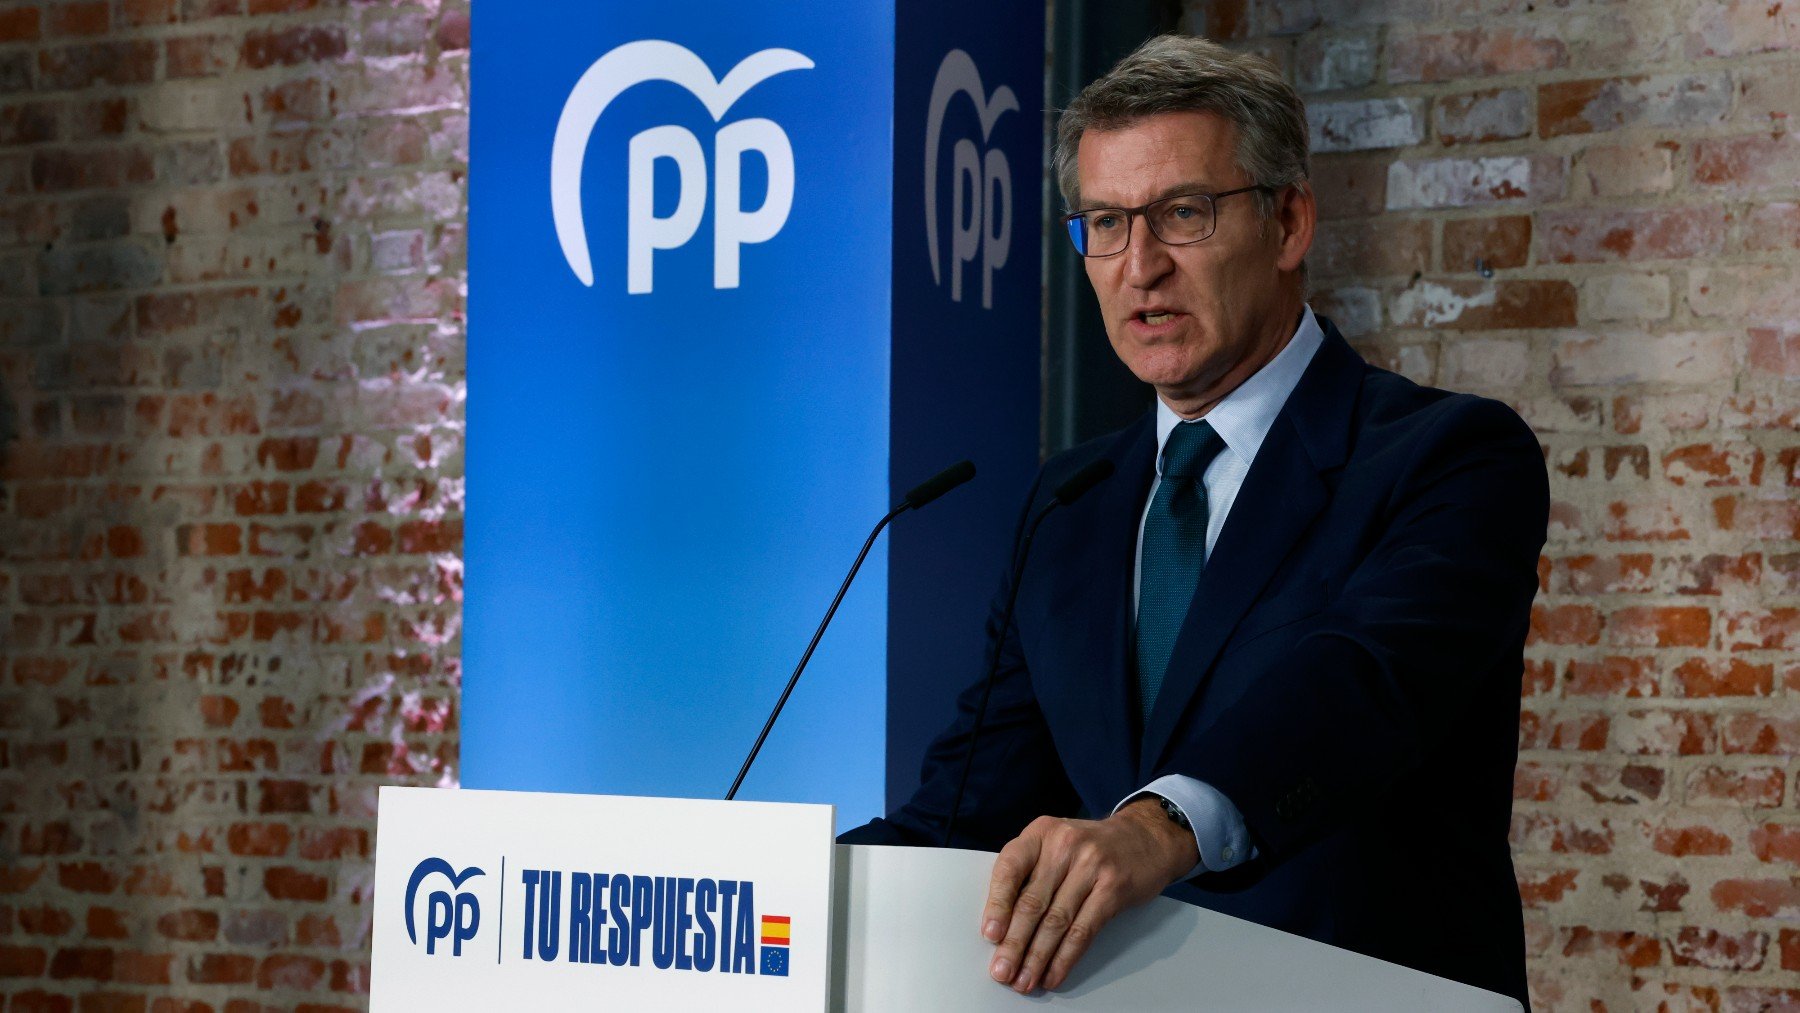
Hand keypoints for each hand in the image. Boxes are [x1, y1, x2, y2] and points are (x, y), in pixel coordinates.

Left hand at [981, 799, 1198, 993]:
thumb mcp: (1056, 844)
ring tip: (1025, 980)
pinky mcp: (1113, 888)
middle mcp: (1064, 845)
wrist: (1146, 837)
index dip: (997, 904)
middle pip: (1033, 901)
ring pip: (1057, 921)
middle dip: (1014, 943)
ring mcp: (1091, 866)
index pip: (1010, 868)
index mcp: (1041, 833)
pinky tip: (1054, 974)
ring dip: (1037, 957)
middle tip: (1002, 971)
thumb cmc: (1092, 847)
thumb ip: (1030, 874)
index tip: (990, 935)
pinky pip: (1083, 930)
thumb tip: (1002, 926)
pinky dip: (1065, 957)